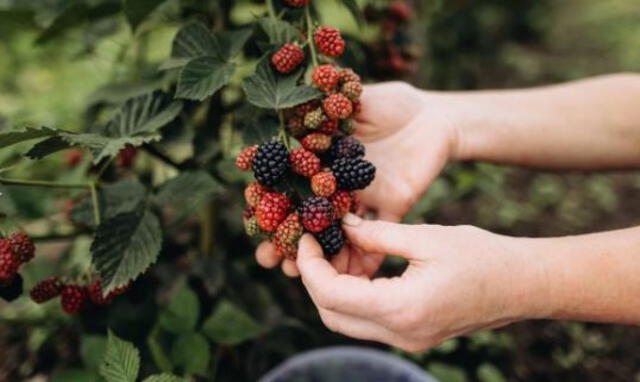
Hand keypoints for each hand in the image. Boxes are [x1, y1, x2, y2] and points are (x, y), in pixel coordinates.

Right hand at [256, 82, 460, 275]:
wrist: (436, 116)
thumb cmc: (393, 103)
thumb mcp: (357, 97)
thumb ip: (329, 106)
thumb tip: (293, 105)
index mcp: (326, 159)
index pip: (291, 185)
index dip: (271, 204)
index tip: (253, 222)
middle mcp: (340, 185)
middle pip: (309, 216)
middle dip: (287, 239)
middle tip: (268, 260)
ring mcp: (365, 199)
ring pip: (339, 233)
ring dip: (320, 254)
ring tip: (300, 274)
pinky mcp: (393, 207)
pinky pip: (381, 235)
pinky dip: (368, 255)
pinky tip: (353, 274)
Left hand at [295, 214, 548, 351]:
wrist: (523, 285)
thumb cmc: (482, 255)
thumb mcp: (425, 237)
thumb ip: (378, 234)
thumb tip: (342, 226)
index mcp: (402, 308)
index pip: (331, 294)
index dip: (310, 266)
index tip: (305, 238)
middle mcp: (400, 334)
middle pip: (331, 315)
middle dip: (314, 280)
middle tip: (315, 245)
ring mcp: (407, 341)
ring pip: (347, 322)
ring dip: (332, 290)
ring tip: (337, 252)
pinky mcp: (414, 337)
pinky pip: (369, 322)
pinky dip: (354, 298)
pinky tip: (359, 268)